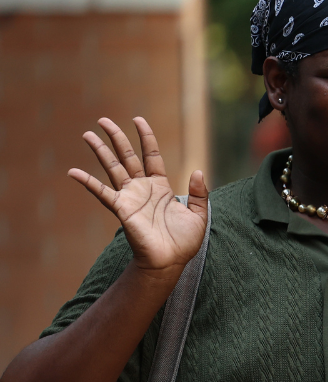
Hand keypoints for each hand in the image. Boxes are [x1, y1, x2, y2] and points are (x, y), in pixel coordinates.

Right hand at [67, 117, 207, 277]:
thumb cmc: (184, 241)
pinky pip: (102, 192)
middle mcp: (142, 188)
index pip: (151, 155)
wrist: (170, 262)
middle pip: (127, 156)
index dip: (146, 137)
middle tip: (103, 120)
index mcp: (161, 187)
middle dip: (116, 138)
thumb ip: (199, 193)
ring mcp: (130, 197)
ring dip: (100, 151)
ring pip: (113, 168)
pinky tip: (73, 171)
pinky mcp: (121, 209)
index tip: (138, 119)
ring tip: (88, 134)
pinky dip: (88, 182)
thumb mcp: (199, 214)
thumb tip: (198, 171)